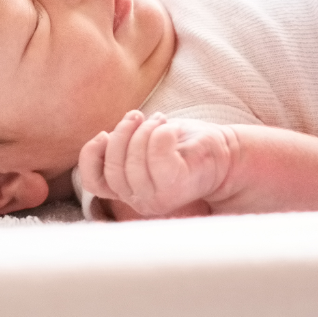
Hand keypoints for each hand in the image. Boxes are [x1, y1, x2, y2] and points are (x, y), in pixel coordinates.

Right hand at [77, 111, 232, 217]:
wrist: (227, 153)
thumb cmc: (185, 145)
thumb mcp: (145, 142)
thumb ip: (122, 146)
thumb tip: (101, 138)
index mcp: (128, 190)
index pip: (93, 182)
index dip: (91, 156)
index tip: (104, 134)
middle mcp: (139, 200)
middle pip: (112, 166)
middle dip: (122, 133)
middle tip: (138, 116)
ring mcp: (156, 199)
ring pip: (132, 160)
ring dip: (145, 131)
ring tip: (161, 121)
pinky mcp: (175, 187)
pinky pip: (156, 154)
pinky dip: (161, 133)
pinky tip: (170, 128)